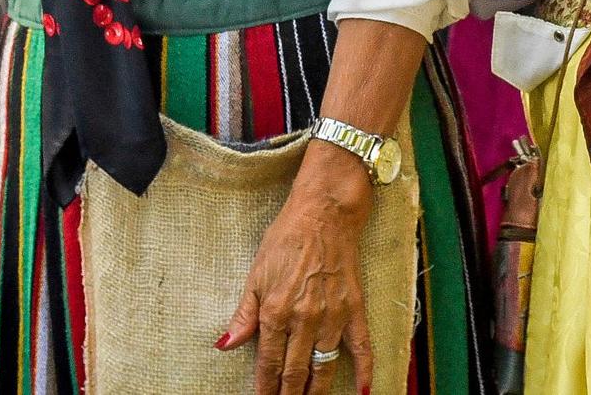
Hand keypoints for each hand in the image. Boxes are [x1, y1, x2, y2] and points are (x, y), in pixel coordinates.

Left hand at [221, 165, 372, 394]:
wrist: (325, 213)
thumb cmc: (287, 238)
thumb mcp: (256, 275)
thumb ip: (244, 315)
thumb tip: (225, 345)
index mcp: (276, 312)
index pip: (268, 364)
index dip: (264, 389)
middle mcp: (305, 319)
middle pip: (295, 372)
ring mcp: (333, 315)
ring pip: (324, 366)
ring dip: (316, 391)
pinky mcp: (355, 307)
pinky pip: (361, 345)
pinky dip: (364, 370)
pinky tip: (363, 389)